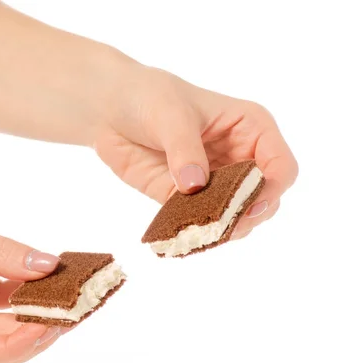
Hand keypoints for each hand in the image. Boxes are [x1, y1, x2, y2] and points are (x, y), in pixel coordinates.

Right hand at [0, 180, 64, 362]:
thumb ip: (1, 253)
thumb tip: (49, 266)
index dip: (15, 345)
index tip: (49, 321)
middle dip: (33, 334)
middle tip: (71, 309)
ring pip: (4, 333)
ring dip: (35, 318)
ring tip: (67, 298)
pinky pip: (3, 308)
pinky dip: (26, 298)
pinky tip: (49, 283)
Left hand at [94, 65, 298, 238]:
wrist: (111, 108)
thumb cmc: (148, 97)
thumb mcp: (170, 115)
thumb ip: (185, 150)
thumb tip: (195, 186)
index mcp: (250, 129)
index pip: (281, 167)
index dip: (271, 189)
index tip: (248, 203)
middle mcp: (239, 158)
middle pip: (264, 199)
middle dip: (248, 215)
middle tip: (223, 224)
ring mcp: (214, 181)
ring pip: (236, 216)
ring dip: (223, 228)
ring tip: (202, 231)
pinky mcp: (186, 198)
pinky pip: (201, 222)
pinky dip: (196, 232)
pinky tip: (184, 236)